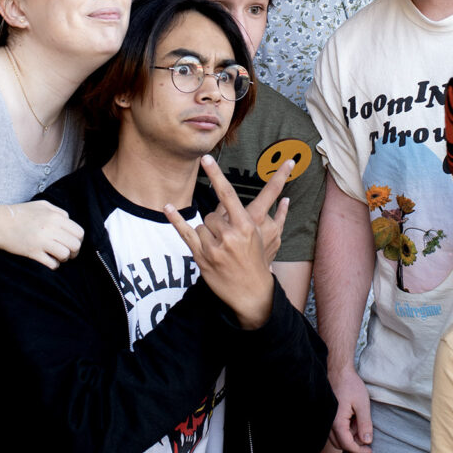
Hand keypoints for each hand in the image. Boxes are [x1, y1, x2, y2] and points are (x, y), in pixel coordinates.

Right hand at [0, 202, 83, 269]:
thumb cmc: (20, 213)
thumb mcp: (42, 205)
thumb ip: (59, 211)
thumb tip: (69, 221)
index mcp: (55, 216)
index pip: (79, 232)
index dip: (78, 240)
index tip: (72, 243)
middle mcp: (51, 228)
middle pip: (75, 244)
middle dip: (74, 251)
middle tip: (68, 253)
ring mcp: (42, 241)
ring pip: (66, 254)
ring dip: (64, 258)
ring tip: (59, 257)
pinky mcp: (33, 252)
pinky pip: (52, 263)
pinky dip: (54, 265)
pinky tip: (50, 261)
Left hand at [165, 155, 291, 328]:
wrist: (251, 294)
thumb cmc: (258, 262)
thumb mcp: (268, 237)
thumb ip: (273, 217)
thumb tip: (285, 199)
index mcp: (246, 227)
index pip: (228, 195)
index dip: (217, 176)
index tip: (206, 159)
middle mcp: (230, 236)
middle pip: (212, 214)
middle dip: (217, 224)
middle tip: (227, 240)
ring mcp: (214, 247)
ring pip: (202, 225)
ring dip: (208, 234)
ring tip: (220, 249)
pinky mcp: (201, 257)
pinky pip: (185, 233)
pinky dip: (176, 220)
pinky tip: (167, 207)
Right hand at [328, 365, 373, 452]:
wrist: (338, 371)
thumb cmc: (350, 385)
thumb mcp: (362, 404)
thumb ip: (365, 424)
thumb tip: (367, 441)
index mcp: (337, 422)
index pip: (347, 445)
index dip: (359, 451)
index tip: (370, 451)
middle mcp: (328, 424)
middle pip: (340, 444)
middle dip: (354, 445)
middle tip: (367, 439)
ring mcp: (327, 420)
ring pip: (336, 438)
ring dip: (349, 437)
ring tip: (360, 424)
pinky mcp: (328, 416)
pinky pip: (335, 430)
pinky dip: (345, 430)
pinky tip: (353, 420)